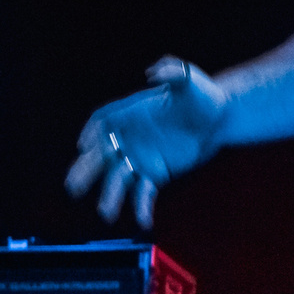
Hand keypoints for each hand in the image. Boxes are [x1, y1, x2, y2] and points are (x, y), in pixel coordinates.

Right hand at [66, 57, 229, 228]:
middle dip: (85, 171)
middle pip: (100, 155)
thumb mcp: (188, 78)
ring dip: (110, 196)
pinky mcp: (156, 173)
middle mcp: (130, 137)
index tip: (84, 146)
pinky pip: (144, 193)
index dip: (90, 134)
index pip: (102, 123)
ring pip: (118, 179)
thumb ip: (172, 71)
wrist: (220, 117)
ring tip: (105, 214)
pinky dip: (142, 207)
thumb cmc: (202, 94)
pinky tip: (144, 222)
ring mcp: (141, 157)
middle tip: (72, 187)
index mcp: (131, 113)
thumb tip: (152, 73)